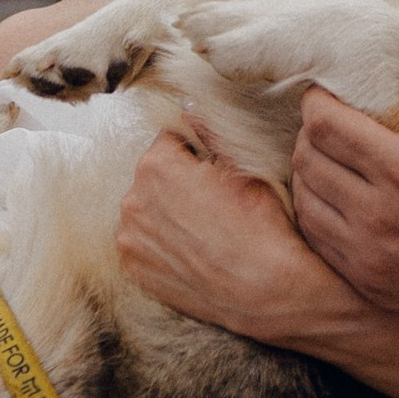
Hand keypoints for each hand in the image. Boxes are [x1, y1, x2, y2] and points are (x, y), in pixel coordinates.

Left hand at [118, 117, 361, 351]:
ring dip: (168, 214)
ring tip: (206, 231)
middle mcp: (132, 201)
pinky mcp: (136, 272)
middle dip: (179, 183)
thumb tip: (190, 106)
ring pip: (148, 211)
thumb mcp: (244, 168)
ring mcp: (131, 240)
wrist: (267, 291)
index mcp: (156, 166)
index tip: (217, 171)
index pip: (171, 140)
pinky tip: (194, 252)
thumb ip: (210, 133)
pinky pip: (146, 245)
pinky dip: (164, 245)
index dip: (198, 152)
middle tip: (216, 204)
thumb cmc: (262, 226)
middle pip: (154, 177)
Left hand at [293, 56, 398, 366]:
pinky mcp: (367, 284)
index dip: (317, 103)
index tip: (327, 95)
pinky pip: (316, 240)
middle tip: (331, 124)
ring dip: (308, 173)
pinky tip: (336, 201)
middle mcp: (375, 214)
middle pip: (307, 159)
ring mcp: (367, 255)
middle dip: (311, 133)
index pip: (325, 126)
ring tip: (331, 160)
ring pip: (304, 200)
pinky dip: (316, 213)